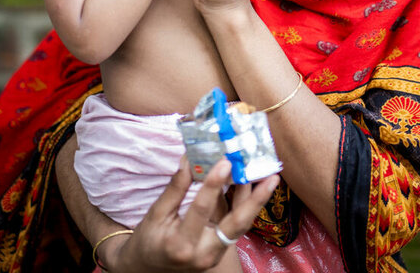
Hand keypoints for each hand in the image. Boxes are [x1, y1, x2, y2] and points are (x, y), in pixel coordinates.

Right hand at [106, 159, 278, 271]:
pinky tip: (250, 185)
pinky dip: (244, 205)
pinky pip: (236, 226)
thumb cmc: (148, 240)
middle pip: (236, 224)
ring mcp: (215, 255)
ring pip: (241, 225)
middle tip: (271, 176)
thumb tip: (189, 158)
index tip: (225, 161)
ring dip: (255, 201)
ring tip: (269, 177)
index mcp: (182, 244)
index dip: (213, 183)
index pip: (201, 209)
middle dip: (256, 200)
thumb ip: (175, 187)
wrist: (148, 269)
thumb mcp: (155, 213)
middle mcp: (204, 254)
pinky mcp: (221, 251)